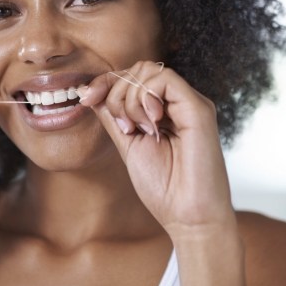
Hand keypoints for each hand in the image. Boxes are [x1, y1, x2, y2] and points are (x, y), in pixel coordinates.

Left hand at [79, 61, 234, 236]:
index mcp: (164, 109)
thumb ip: (113, 116)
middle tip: (123, 127)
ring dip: (129, 99)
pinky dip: (146, 98)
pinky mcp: (199, 108)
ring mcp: (190, 103)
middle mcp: (179, 102)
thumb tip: (92, 92)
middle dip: (116, 92)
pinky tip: (150, 124)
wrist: (188, 217)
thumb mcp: (127, 144)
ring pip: (149, 70)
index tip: (86, 98)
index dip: (106, 82)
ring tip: (138, 129)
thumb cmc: (163, 187)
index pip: (133, 76)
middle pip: (139, 69)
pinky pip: (165, 80)